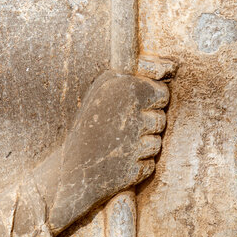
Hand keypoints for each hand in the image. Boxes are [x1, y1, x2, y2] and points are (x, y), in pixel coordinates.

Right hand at [49, 71, 169, 232]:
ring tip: (117, 146)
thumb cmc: (90, 124)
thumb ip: (133, 79)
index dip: (151, 103)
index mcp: (125, 89)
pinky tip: (117, 163)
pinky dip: (136, 167)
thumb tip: (167, 66)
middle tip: (121, 129)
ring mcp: (132, 143)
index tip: (133, 108)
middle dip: (147, 126)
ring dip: (141, 148)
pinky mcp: (132, 169)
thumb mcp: (103, 91)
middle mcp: (131, 113)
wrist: (69, 170)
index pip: (162, 93)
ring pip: (156, 144)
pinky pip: (148, 165)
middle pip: (161, 120)